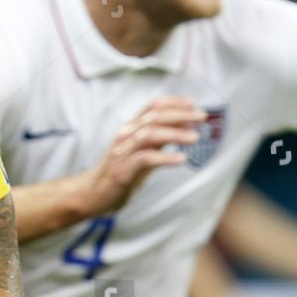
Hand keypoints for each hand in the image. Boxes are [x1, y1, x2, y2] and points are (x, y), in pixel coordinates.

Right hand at [84, 97, 206, 214]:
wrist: (94, 194)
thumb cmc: (122, 171)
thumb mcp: (144, 151)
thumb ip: (161, 138)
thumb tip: (185, 123)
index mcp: (130, 128)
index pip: (152, 106)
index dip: (174, 102)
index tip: (194, 104)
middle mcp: (125, 135)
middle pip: (154, 117)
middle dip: (180, 114)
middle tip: (202, 117)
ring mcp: (122, 152)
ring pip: (149, 134)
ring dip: (175, 133)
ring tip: (195, 137)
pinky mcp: (122, 171)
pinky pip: (145, 159)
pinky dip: (165, 157)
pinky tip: (181, 159)